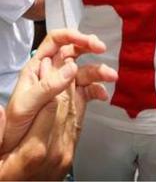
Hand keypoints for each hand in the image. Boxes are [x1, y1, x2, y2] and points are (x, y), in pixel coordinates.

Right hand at [0, 70, 78, 179]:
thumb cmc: (5, 178)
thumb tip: (0, 110)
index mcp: (34, 151)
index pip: (49, 106)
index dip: (48, 81)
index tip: (43, 64)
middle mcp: (55, 151)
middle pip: (64, 105)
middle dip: (61, 80)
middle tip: (55, 60)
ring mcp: (66, 154)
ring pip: (73, 112)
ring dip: (70, 88)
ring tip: (63, 68)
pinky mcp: (71, 156)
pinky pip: (76, 123)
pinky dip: (75, 104)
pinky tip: (69, 91)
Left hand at [1, 29, 117, 154]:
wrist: (17, 150)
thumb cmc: (15, 127)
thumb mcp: (26, 105)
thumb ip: (48, 85)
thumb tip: (72, 66)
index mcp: (37, 69)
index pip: (55, 41)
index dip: (72, 36)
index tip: (87, 40)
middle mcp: (53, 73)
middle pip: (73, 50)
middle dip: (90, 46)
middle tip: (102, 48)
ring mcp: (65, 85)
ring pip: (85, 69)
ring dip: (100, 70)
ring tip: (111, 77)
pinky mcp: (75, 98)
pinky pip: (91, 88)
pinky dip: (100, 90)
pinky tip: (103, 96)